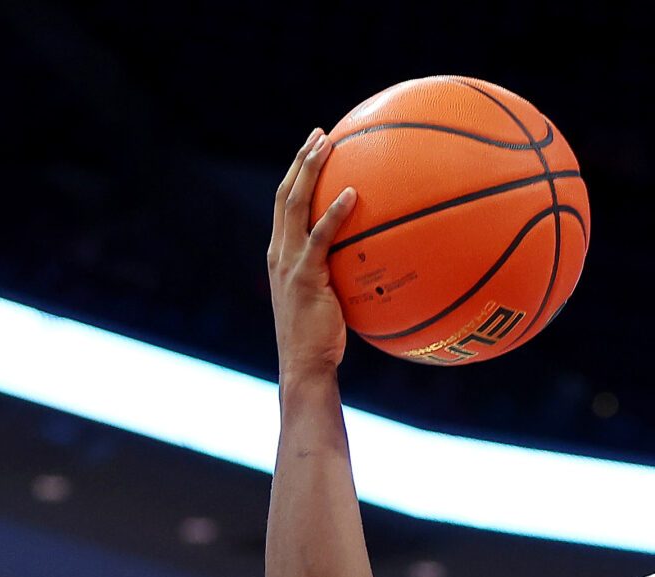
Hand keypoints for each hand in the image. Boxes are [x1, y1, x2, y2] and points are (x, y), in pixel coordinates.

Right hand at [269, 129, 356, 377]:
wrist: (305, 364)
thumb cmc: (322, 340)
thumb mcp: (329, 302)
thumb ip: (341, 277)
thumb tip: (375, 265)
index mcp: (281, 254)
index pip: (285, 205)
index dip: (296, 174)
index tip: (313, 150)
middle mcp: (279, 252)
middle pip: (286, 193)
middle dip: (301, 160)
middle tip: (320, 134)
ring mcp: (288, 262)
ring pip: (295, 204)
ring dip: (310, 170)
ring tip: (329, 145)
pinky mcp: (304, 276)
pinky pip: (320, 236)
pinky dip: (334, 212)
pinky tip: (352, 194)